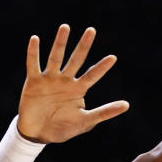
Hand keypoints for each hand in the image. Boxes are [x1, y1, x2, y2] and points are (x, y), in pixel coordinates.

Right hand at [17, 24, 128, 142]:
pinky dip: (34, 52)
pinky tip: (35, 39)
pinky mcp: (34, 81)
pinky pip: (34, 64)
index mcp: (78, 89)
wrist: (38, 134)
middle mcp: (65, 81)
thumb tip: (127, 105)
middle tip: (91, 30)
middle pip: (76, 60)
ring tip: (66, 27)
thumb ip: (104, 112)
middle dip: (84, 46)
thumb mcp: (85, 122)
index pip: (93, 75)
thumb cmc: (62, 128)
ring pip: (56, 57)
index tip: (113, 58)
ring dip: (60, 43)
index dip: (102, 67)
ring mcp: (50, 79)